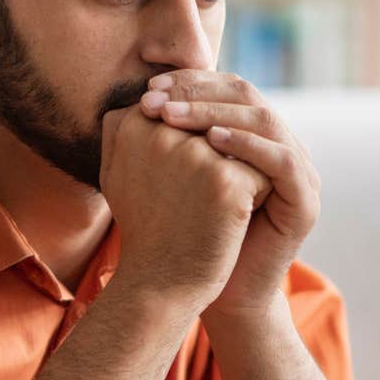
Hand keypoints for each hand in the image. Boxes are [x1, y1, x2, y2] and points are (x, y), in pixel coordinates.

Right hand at [100, 97, 272, 315]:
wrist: (161, 283)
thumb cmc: (145, 229)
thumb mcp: (119, 172)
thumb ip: (127, 128)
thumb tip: (148, 95)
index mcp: (129, 122)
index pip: (184, 102)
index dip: (199, 132)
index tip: (189, 175)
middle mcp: (159, 129)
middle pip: (216, 118)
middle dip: (224, 148)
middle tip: (206, 195)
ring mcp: (193, 152)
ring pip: (242, 141)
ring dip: (242, 168)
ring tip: (220, 206)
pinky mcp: (225, 178)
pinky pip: (260, 168)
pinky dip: (257, 193)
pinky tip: (237, 220)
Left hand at [137, 70, 320, 320]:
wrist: (219, 292)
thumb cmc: (191, 234)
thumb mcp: (174, 178)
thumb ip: (165, 141)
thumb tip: (132, 100)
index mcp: (255, 135)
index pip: (227, 88)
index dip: (190, 82)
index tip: (148, 87)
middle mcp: (282, 145)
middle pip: (247, 96)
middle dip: (198, 92)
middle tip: (157, 97)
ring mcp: (300, 172)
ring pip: (264, 120)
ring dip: (215, 113)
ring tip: (172, 116)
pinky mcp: (306, 201)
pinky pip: (282, 160)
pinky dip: (248, 146)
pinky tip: (211, 143)